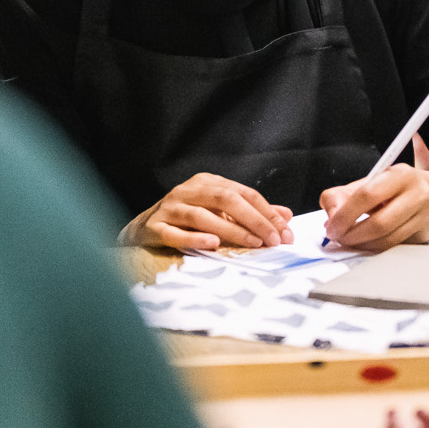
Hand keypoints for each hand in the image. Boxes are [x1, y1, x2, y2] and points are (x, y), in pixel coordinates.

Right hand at [123, 173, 291, 251]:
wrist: (142, 229)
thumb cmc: (186, 220)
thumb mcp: (220, 213)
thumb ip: (251, 213)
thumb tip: (285, 216)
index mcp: (207, 182)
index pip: (244, 193)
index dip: (267, 213)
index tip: (285, 233)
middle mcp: (188, 190)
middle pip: (226, 199)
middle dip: (254, 220)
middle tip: (273, 240)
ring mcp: (170, 207)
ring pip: (203, 216)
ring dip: (231, 230)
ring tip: (253, 243)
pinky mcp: (155, 226)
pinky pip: (176, 233)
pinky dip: (195, 239)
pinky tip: (213, 245)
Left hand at [319, 168, 428, 251]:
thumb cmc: (399, 188)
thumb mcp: (372, 182)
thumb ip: (345, 195)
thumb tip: (330, 216)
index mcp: (398, 175)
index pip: (366, 195)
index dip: (345, 214)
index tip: (332, 226)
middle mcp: (415, 194)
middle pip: (379, 222)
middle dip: (352, 235)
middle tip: (338, 238)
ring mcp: (423, 216)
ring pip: (387, 239)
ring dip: (363, 245)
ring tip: (350, 241)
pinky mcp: (424, 235)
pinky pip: (394, 247)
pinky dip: (375, 249)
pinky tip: (366, 244)